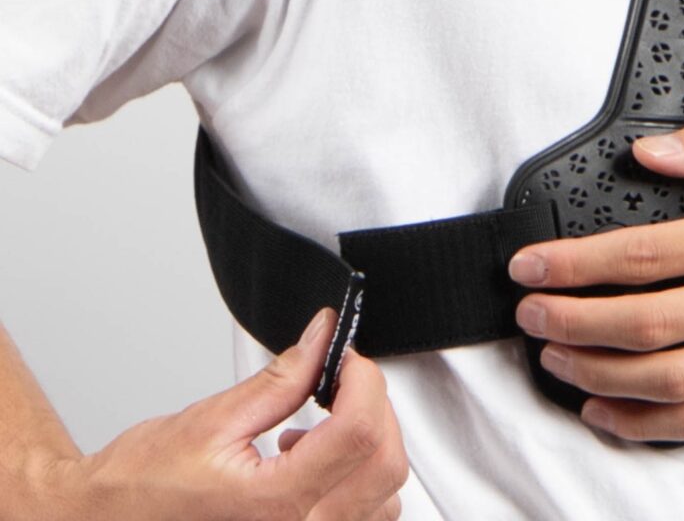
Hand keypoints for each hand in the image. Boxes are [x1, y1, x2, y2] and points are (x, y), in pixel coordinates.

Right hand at [37, 309, 406, 520]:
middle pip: (386, 464)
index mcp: (275, 503)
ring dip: (368, 449)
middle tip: (339, 382)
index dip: (361, 379)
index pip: (359, 430)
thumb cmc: (137, 491)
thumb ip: (280, 379)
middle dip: (373, 409)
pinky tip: (314, 461)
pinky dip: (358, 483)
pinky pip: (365, 518)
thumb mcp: (209, 420)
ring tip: (319, 428)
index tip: (344, 358)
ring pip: (386, 496)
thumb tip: (321, 341)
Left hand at [509, 123, 683, 441]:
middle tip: (529, 316)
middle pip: (645, 323)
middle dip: (572, 322)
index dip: (576, 263)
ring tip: (555, 360)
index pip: (645, 255)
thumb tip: (649, 151)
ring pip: (667, 378)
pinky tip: (606, 413)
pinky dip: (646, 424)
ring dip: (598, 375)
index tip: (532, 265)